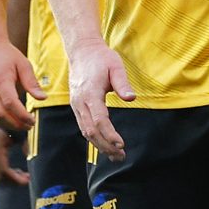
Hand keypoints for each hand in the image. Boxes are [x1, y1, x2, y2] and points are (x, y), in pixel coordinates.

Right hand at [0, 37, 44, 131]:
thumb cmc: (8, 56)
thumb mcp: (23, 64)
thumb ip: (32, 82)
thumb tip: (43, 98)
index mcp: (0, 79)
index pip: (10, 103)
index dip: (22, 115)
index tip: (33, 121)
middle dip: (15, 124)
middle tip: (29, 126)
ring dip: (6, 125)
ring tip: (21, 125)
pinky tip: (10, 120)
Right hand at [0, 122, 27, 186]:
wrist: (2, 111)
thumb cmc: (14, 120)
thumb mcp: (23, 132)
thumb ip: (27, 145)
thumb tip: (31, 157)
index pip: (4, 170)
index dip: (16, 178)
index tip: (28, 180)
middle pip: (0, 174)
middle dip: (15, 179)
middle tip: (29, 179)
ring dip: (13, 176)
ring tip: (26, 175)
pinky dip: (9, 172)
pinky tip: (20, 171)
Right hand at [67, 42, 134, 159]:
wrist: (82, 51)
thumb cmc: (102, 58)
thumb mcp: (116, 66)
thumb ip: (123, 83)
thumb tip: (132, 98)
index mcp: (89, 93)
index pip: (99, 120)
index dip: (109, 134)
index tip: (121, 145)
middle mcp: (80, 102)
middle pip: (91, 130)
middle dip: (105, 145)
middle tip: (121, 156)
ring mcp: (76, 105)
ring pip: (85, 131)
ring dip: (100, 145)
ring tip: (115, 156)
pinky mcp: (77, 106)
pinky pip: (84, 126)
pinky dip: (93, 138)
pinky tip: (104, 145)